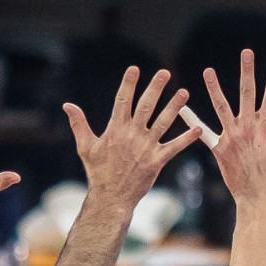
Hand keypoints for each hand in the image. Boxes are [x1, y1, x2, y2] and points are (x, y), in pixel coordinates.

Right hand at [64, 68, 201, 213]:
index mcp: (116, 129)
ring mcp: (146, 147)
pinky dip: (186, 139)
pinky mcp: (157, 161)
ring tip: (184, 92)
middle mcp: (133, 135)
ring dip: (174, 107)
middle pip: (146, 106)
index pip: (122, 101)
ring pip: (163, 122)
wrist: (111, 196)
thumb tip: (67, 105)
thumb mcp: (85, 146)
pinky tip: (197, 129)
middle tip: (165, 72)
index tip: (134, 69)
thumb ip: (79, 124)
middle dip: (156, 88)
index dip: (129, 84)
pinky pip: (174, 147)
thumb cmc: (98, 171)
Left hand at [202, 50, 265, 206]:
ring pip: (222, 107)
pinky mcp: (219, 149)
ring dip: (215, 88)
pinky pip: (203, 132)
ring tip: (208, 71)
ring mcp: (232, 137)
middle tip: (246, 52)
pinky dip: (192, 120)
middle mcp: (248, 128)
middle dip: (247, 71)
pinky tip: (182, 108)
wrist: (259, 201)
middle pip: (247, 93)